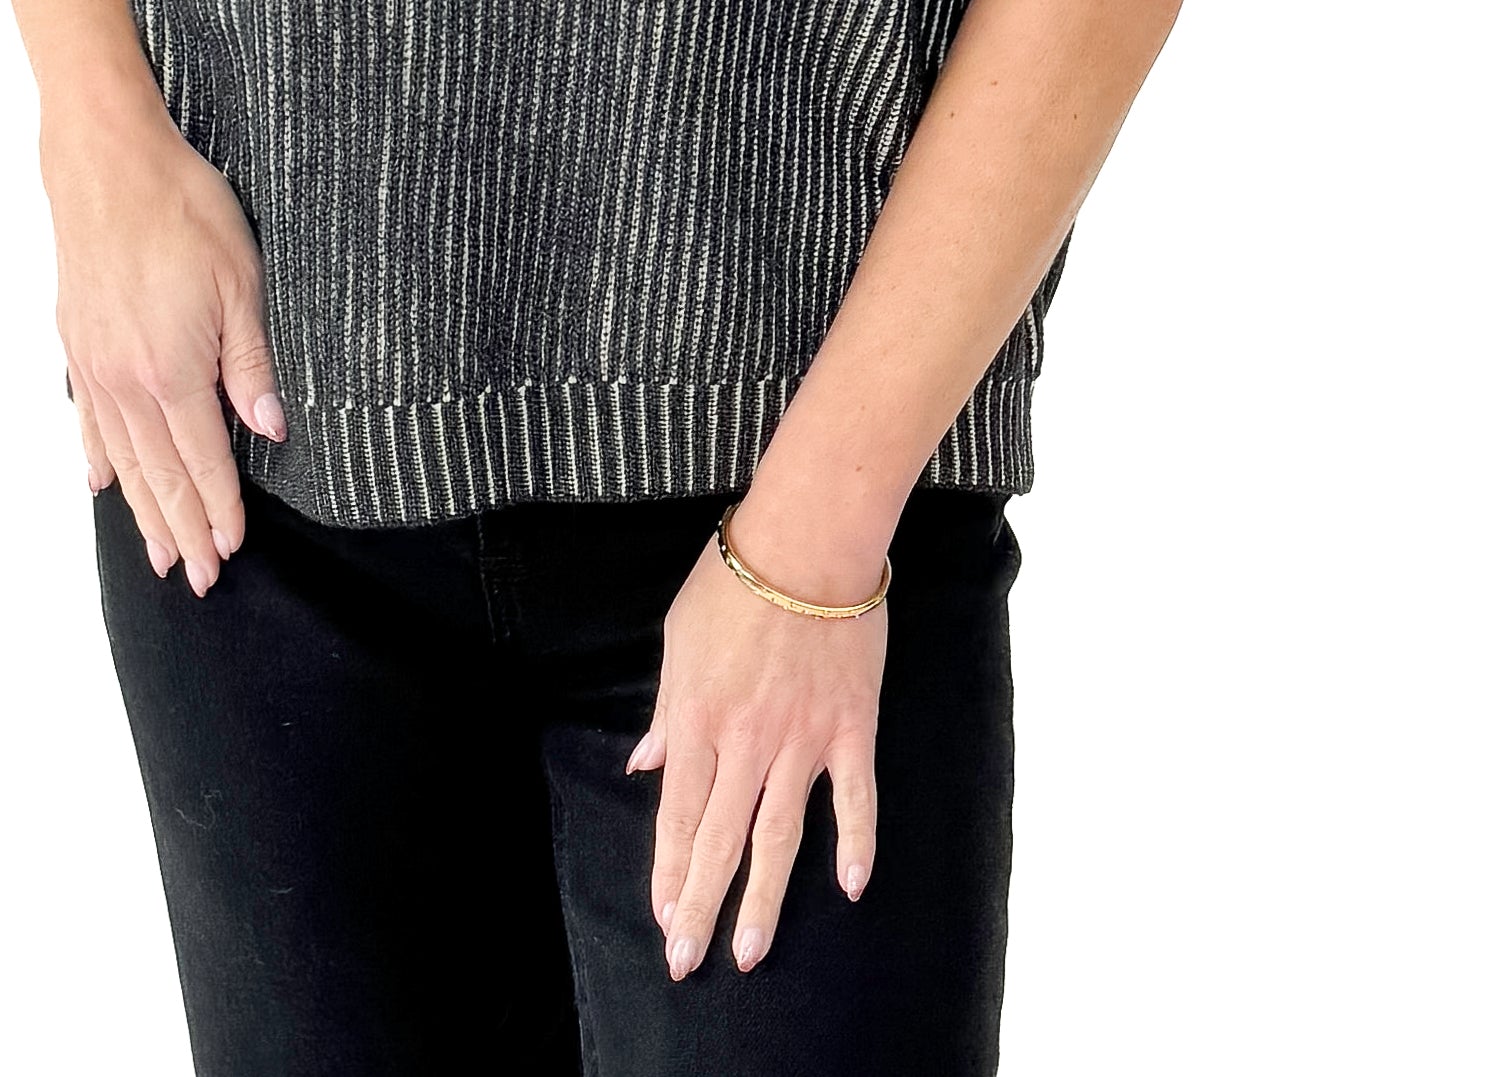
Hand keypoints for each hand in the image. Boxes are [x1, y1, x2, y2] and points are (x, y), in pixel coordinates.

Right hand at [42, 97, 286, 592]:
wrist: (105, 161)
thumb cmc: (182, 207)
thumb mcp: (241, 276)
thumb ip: (252, 359)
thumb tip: (268, 429)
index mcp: (173, 369)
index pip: (203, 461)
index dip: (220, 509)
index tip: (230, 551)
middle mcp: (127, 380)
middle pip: (160, 474)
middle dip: (182, 529)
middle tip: (195, 579)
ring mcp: (95, 364)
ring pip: (121, 458)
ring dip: (141, 510)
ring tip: (156, 552)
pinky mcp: (77, 342)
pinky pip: (86, 418)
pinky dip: (96, 457)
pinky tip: (100, 484)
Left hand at [625, 507, 885, 979]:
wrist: (807, 540)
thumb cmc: (734, 581)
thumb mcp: (678, 640)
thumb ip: (667, 711)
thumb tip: (647, 766)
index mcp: (698, 720)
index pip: (678, 816)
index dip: (668, 873)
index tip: (663, 920)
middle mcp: (747, 743)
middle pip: (721, 840)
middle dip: (701, 907)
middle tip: (687, 962)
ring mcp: (803, 740)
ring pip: (779, 836)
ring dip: (763, 900)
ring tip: (751, 953)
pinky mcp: (852, 728)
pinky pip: (855, 798)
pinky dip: (856, 844)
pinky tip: (851, 889)